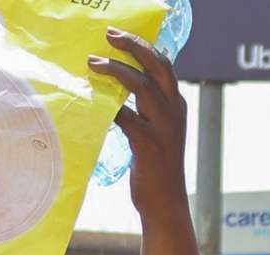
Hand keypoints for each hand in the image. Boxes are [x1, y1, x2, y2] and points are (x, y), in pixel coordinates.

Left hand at [88, 27, 187, 219]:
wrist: (165, 203)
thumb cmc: (154, 169)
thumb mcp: (154, 133)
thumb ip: (142, 113)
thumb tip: (115, 96)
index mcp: (177, 106)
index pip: (164, 65)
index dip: (145, 47)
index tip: (120, 36)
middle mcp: (174, 111)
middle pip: (157, 66)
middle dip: (134, 46)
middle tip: (110, 35)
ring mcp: (163, 127)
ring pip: (141, 86)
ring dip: (115, 70)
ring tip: (93, 62)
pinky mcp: (148, 144)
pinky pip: (126, 117)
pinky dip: (109, 107)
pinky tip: (92, 101)